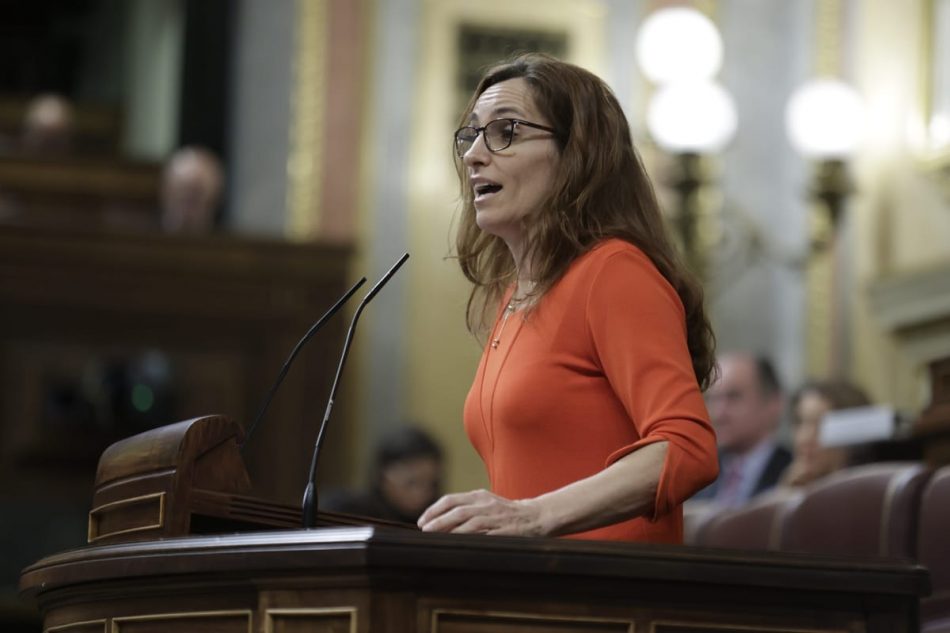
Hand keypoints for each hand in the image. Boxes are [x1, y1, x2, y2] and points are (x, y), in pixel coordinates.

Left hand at [417, 489, 545, 535]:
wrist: (536, 516)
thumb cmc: (506, 512)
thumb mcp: (486, 503)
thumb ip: (467, 508)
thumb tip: (440, 521)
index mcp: (479, 496)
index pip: (451, 500)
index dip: (434, 510)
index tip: (422, 521)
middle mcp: (485, 504)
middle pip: (456, 511)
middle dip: (437, 521)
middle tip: (424, 530)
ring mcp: (495, 517)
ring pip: (467, 522)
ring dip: (448, 530)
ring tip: (434, 537)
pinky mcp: (503, 531)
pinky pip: (482, 535)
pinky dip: (467, 539)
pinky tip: (456, 545)